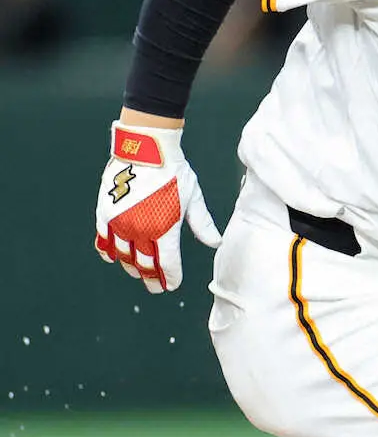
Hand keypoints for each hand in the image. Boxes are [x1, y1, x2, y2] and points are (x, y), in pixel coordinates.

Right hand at [94, 122, 221, 292]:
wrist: (146, 150)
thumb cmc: (174, 172)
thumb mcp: (193, 198)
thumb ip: (202, 224)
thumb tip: (215, 242)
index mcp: (165, 230)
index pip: (167, 264)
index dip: (170, 277)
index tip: (172, 284)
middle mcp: (140, 232)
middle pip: (144, 265)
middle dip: (151, 278)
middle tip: (156, 286)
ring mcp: (120, 224)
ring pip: (124, 256)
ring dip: (132, 266)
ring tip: (139, 271)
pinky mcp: (105, 215)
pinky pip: (103, 241)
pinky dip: (108, 252)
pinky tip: (114, 257)